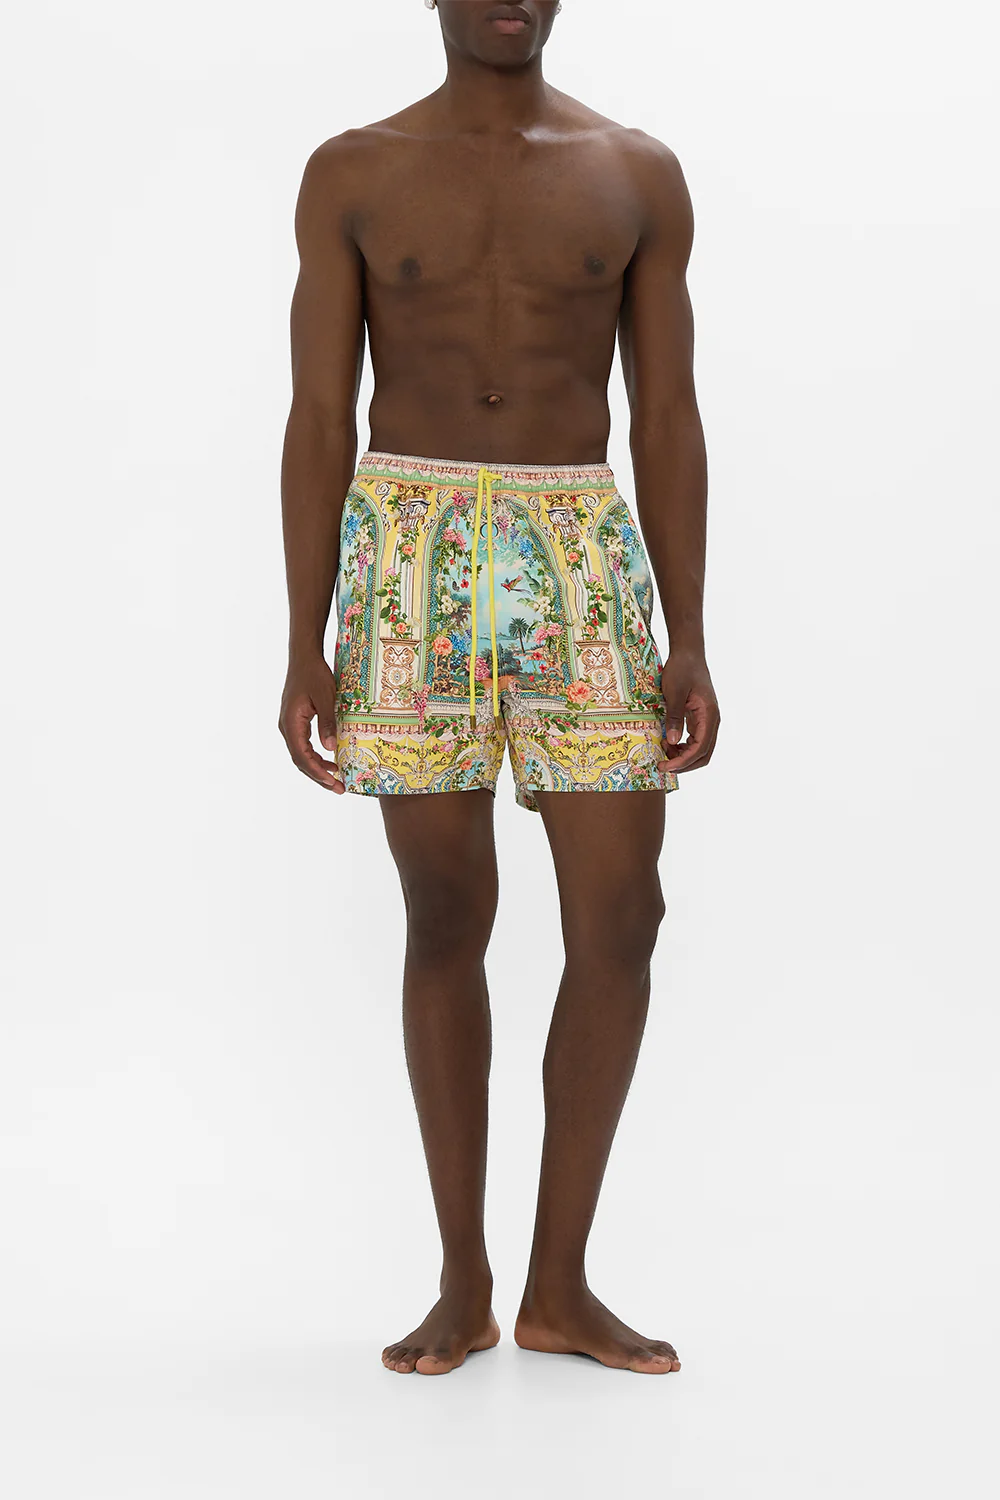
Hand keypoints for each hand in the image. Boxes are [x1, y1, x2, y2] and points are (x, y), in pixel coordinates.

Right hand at [278, 655, 345, 792]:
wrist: (303, 657)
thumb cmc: (314, 674)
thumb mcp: (325, 697)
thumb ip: (327, 723)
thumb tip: (330, 748)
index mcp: (291, 722)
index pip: (301, 755)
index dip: (317, 772)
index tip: (332, 782)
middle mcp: (287, 727)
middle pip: (300, 760)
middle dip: (319, 776)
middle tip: (339, 788)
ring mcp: (290, 725)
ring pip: (301, 755)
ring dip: (318, 769)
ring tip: (337, 780)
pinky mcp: (296, 723)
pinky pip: (304, 746)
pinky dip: (316, 757)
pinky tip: (330, 761)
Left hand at [659, 650, 719, 773]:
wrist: (688, 653)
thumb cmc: (682, 669)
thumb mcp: (675, 692)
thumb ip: (674, 717)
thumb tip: (671, 741)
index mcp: (710, 715)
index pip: (701, 748)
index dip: (684, 761)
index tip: (666, 766)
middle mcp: (712, 721)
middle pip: (703, 754)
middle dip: (684, 764)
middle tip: (663, 767)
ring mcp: (706, 720)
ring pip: (699, 749)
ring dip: (682, 756)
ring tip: (663, 751)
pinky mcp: (699, 719)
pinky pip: (694, 740)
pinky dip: (681, 747)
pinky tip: (667, 743)